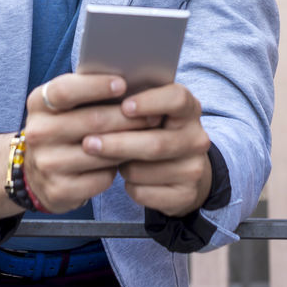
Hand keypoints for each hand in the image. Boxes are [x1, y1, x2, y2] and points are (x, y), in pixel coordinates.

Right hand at [22, 73, 158, 212]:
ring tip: (149, 137)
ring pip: (100, 151)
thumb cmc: (66, 127)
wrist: (39, 172)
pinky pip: (101, 178)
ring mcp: (46, 163)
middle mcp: (37, 132)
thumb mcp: (67, 105)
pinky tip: (128, 161)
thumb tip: (132, 80)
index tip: (123, 84)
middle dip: (127, 117)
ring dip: (128, 144)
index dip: (95, 86)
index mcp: (38, 103)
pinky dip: (118, 168)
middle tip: (154, 115)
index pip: (65, 91)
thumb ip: (89, 91)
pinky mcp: (58, 190)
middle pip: (90, 121)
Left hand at [81, 83, 211, 216]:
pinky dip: (129, 186)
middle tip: (88, 143)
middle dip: (118, 143)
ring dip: (121, 166)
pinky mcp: (185, 195)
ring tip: (111, 159)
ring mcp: (193, 169)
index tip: (124, 107)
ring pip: (144, 171)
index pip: (177, 99)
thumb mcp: (152, 111)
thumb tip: (99, 91)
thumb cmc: (154, 130)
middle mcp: (197, 138)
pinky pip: (144, 193)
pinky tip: (127, 178)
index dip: (150, 102)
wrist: (181, 169)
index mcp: (189, 109)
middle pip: (156, 143)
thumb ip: (134, 101)